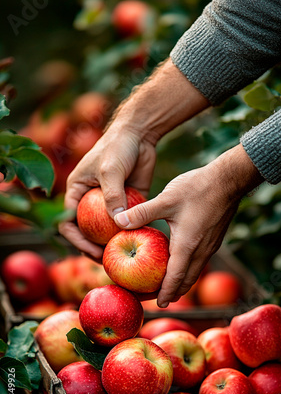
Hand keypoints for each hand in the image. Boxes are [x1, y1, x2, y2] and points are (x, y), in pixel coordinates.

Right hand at [59, 59, 208, 260]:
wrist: (139, 133)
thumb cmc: (118, 147)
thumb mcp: (111, 170)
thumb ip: (112, 196)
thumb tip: (117, 223)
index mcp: (77, 191)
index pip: (68, 222)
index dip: (76, 240)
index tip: (90, 250)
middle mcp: (90, 200)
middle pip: (87, 231)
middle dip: (94, 247)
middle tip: (107, 260)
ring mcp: (110, 202)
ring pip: (107, 230)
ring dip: (113, 243)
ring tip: (122, 257)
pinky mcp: (128, 202)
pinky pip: (127, 222)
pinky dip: (131, 233)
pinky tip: (139, 243)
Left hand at [113, 144, 263, 306]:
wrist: (229, 179)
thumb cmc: (198, 188)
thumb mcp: (166, 199)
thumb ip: (142, 212)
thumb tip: (119, 221)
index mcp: (188, 246)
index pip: (176, 278)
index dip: (166, 293)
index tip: (158, 304)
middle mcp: (201, 251)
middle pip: (187, 281)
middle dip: (172, 292)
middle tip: (158, 299)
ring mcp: (210, 246)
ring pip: (194, 272)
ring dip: (181, 282)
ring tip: (168, 286)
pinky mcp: (213, 239)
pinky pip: (199, 262)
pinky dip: (187, 269)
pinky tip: (178, 262)